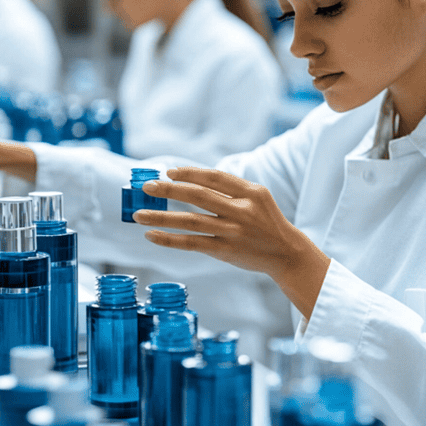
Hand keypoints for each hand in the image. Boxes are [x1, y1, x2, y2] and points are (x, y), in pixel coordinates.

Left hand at [133, 167, 330, 319]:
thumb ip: (231, 189)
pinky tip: (152, 235)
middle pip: (198, 196)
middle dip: (169, 190)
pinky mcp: (225, 251)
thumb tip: (192, 180)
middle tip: (146, 187)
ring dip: (162, 217)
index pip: (215, 177)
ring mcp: (233, 232)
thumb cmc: (267, 222)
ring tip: (139, 214)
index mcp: (251, 192)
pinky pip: (192, 243)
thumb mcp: (258, 198)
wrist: (286, 253)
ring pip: (191, 222)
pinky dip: (170, 239)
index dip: (190, 173)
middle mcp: (242, 211)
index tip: (169, 172)